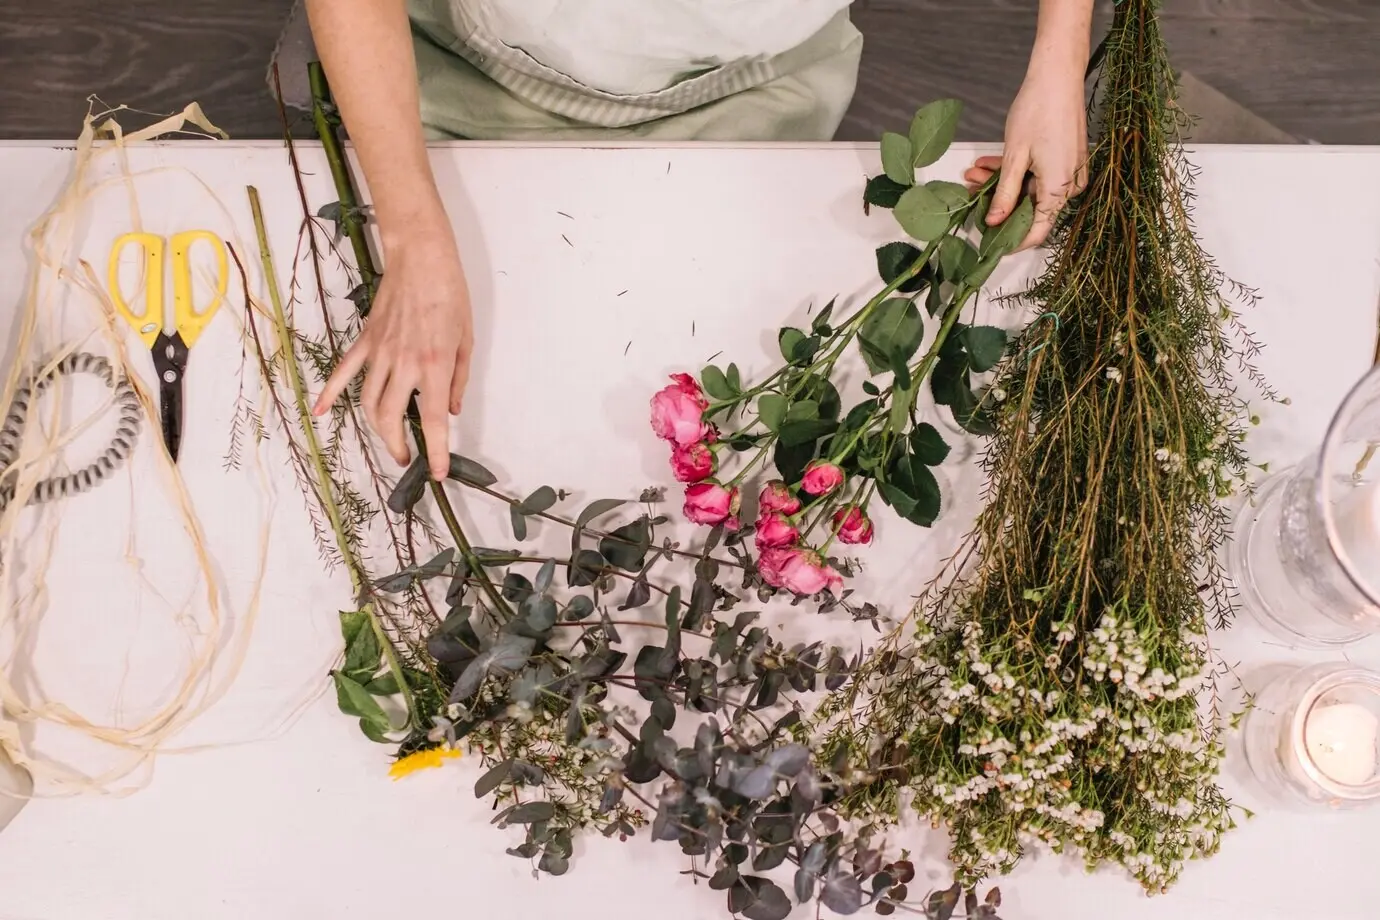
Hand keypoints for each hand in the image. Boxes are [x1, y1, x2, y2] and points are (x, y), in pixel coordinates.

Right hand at [313, 225, 472, 479]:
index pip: (434, 420)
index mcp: (435, 365)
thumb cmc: (450, 294)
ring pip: (368, 402)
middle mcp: (404, 364)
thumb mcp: (467, 339)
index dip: (436, 451)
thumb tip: (452, 409)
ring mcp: (380, 353)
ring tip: (388, 442)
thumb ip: (459, 379)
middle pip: (391, 419)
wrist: (421, 258)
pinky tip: (319, 412)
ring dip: (376, 429)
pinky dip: (330, 394)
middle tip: (407, 458)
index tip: (437, 473)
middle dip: (397, 446)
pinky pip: (344, 372)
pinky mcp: (366, 341)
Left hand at [964, 58, 1087, 250]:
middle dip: (998, 204)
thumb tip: (995, 220)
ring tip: (974, 173)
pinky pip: (1039, 176)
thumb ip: (1004, 194)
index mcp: (1059, 188)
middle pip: (1031, 208)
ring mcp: (1070, 171)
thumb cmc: (1038, 109)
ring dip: (1002, 185)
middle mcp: (1070, 184)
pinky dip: (1016, 173)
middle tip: (970, 194)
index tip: (992, 244)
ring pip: (1031, 190)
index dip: (1013, 241)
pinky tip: (989, 164)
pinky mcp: (1067, 159)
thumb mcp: (1014, 157)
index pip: (1037, 231)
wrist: (1058, 74)